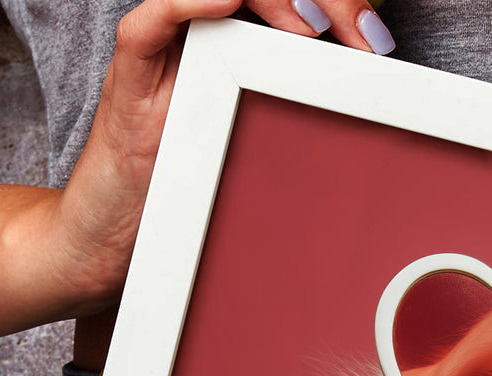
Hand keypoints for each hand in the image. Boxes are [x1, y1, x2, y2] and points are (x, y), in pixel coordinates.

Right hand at [35, 0, 394, 315]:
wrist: (112, 237)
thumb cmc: (187, 198)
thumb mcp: (259, 161)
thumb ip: (298, 128)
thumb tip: (377, 130)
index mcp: (236, 48)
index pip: (290, 2)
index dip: (337, 7)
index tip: (379, 42)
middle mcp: (201, 35)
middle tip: (364, 36)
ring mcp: (166, 49)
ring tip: (313, 26)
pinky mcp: (131, 73)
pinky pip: (155, 18)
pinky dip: (190, 2)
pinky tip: (226, 2)